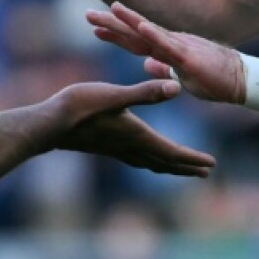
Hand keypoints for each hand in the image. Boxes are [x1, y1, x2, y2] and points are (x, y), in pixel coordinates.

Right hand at [53, 80, 215, 176]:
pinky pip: (138, 159)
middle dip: (187, 167)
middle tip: (207, 171)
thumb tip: (176, 87)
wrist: (47, 125)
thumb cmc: (78, 107)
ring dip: (170, 166)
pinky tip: (147, 156)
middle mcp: (130, 147)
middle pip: (165, 162)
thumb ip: (145, 92)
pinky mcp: (107, 146)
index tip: (211, 164)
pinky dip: (151, 160)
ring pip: (151, 162)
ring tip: (184, 168)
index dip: (192, 158)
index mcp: (137, 136)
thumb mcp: (114, 95)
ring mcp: (117, 149)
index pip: (172, 152)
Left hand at [88, 3, 245, 105]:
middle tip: (87, 15)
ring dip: (128, 21)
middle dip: (112, 24)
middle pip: (136, 32)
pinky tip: (138, 25)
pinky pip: (167, 43)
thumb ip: (164, 68)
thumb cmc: (215, 80)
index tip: (95, 28)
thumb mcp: (182, 77)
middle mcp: (171, 42)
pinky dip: (152, 33)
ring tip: (108, 10)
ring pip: (148, 32)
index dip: (116, 34)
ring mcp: (180, 47)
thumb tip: (146, 63)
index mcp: (169, 48)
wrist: (241, 81)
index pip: (137, 40)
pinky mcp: (189, 56)